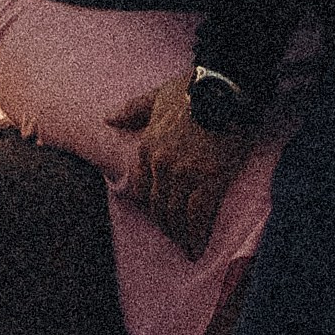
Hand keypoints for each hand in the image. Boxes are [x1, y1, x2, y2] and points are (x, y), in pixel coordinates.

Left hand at [109, 74, 248, 258]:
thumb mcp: (158, 95)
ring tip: (187, 247)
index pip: (143, 189)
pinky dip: (197, 235)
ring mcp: (184, 174)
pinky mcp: (209, 180)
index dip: (152, 206)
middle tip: (175, 239)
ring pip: (177, 215)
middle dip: (167, 226)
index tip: (161, 217)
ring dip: (181, 235)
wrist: (226, 86)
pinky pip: (198, 216)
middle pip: (159, 206)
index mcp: (148, 146)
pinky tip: (198, 247)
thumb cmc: (193, 87)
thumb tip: (107, 119)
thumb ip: (132, 109)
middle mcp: (161, 164)